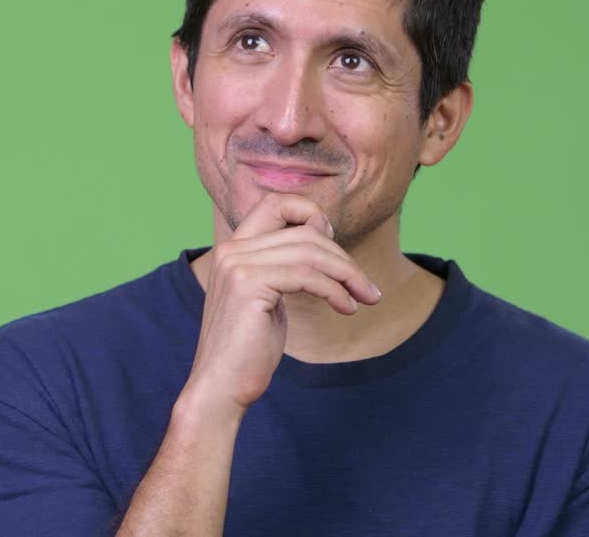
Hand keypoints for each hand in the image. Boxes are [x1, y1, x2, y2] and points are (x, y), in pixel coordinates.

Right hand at [180, 193, 382, 417]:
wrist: (222, 386)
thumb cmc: (249, 348)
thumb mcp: (268, 298)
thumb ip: (285, 268)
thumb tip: (323, 243)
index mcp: (233, 248)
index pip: (276, 203)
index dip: (311, 215)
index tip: (334, 249)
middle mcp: (232, 249)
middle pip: (304, 231)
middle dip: (343, 257)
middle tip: (366, 288)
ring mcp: (237, 265)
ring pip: (311, 251)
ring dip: (348, 275)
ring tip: (364, 298)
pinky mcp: (249, 285)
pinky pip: (308, 275)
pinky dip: (336, 290)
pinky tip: (346, 308)